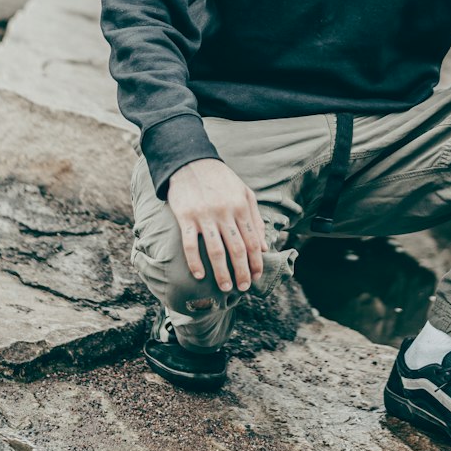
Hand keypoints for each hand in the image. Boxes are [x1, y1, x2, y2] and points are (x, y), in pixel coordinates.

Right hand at [167, 158, 264, 292]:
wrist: (191, 162)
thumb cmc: (220, 180)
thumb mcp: (244, 193)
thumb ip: (256, 219)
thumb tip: (265, 247)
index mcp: (241, 207)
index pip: (253, 241)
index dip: (257, 262)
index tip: (256, 276)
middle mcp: (225, 212)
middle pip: (237, 249)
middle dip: (242, 272)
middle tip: (243, 288)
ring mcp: (204, 215)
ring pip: (216, 251)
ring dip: (222, 272)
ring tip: (225, 287)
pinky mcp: (185, 217)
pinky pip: (190, 244)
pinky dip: (195, 262)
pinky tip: (199, 275)